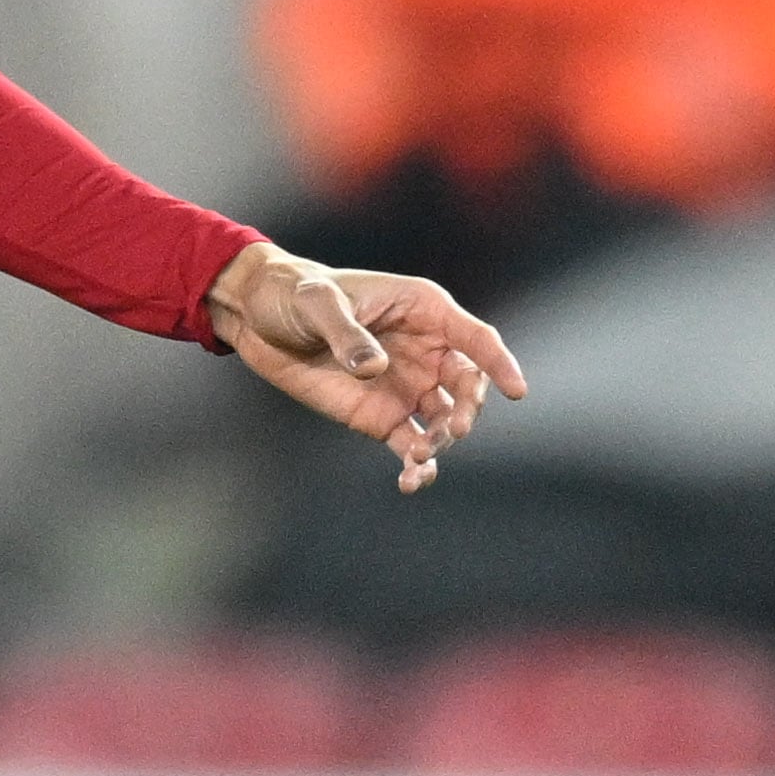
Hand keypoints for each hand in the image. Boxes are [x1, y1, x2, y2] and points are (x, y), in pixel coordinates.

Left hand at [205, 243, 526, 491]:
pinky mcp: (382, 418)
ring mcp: (407, 387)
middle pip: (467, 385)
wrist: (258, 317)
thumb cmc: (295, 294)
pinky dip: (418, 466)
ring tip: (420, 454)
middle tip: (455, 428)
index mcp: (423, 311)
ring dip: (443, 440)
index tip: (516, 390)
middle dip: (469, 409)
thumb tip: (374, 369)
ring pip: (446, 420)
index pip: (476, 338)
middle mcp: (425, 351)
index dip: (499, 362)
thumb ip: (347, 333)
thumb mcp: (317, 303)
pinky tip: (411, 481)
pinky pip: (413, 446)